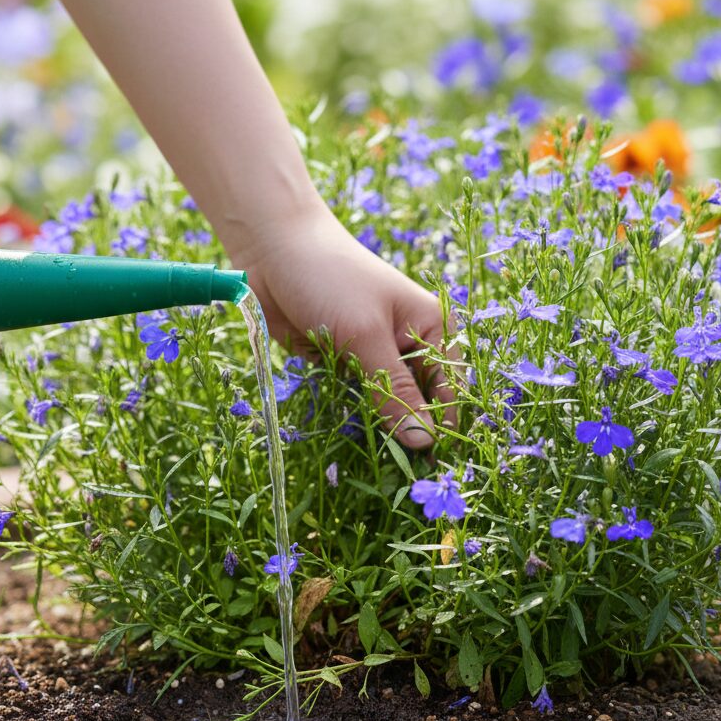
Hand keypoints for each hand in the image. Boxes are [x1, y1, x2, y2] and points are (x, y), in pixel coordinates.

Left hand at [231, 203, 456, 449]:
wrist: (271, 249)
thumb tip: (425, 442)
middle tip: (395, 471)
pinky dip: (345, 410)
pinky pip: (351, 398)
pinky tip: (341, 429)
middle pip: (417, 401)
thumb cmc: (329, 278)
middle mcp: (407, 343)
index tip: (426, 466)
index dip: (442, 427)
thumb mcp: (364, 335)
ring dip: (372, 424)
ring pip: (382, 405)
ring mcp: (372, 353)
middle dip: (405, 430)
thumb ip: (393, 390)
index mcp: (430, 328)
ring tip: (370, 456)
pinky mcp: (341, 361)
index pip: (449, 390)